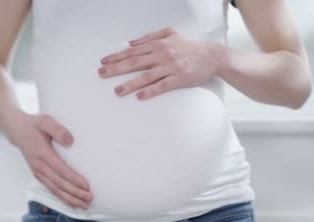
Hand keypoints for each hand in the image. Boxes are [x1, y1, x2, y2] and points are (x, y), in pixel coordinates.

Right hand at [10, 112, 93, 209]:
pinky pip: (52, 189)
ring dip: (70, 199)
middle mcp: (39, 166)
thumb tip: (70, 141)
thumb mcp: (45, 121)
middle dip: (75, 193)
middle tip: (90, 199)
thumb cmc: (34, 125)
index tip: (87, 185)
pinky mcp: (39, 175)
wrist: (17, 130)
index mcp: (42, 154)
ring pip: (56, 190)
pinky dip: (62, 198)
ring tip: (85, 205)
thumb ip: (58, 129)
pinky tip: (73, 204)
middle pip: (59, 184)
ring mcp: (38, 172)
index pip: (60, 170)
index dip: (73, 179)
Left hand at [97, 26, 223, 99]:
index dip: (117, 56)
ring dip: (130, 84)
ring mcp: (171, 67)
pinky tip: (139, 96)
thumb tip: (130, 43)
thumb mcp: (170, 34)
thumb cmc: (189, 46)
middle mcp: (162, 54)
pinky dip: (150, 91)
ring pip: (146, 76)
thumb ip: (150, 37)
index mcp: (158, 44)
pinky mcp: (180, 78)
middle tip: (101, 75)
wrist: (212, 56)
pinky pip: (162, 85)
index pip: (133, 51)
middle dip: (116, 69)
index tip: (104, 62)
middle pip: (135, 63)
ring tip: (117, 91)